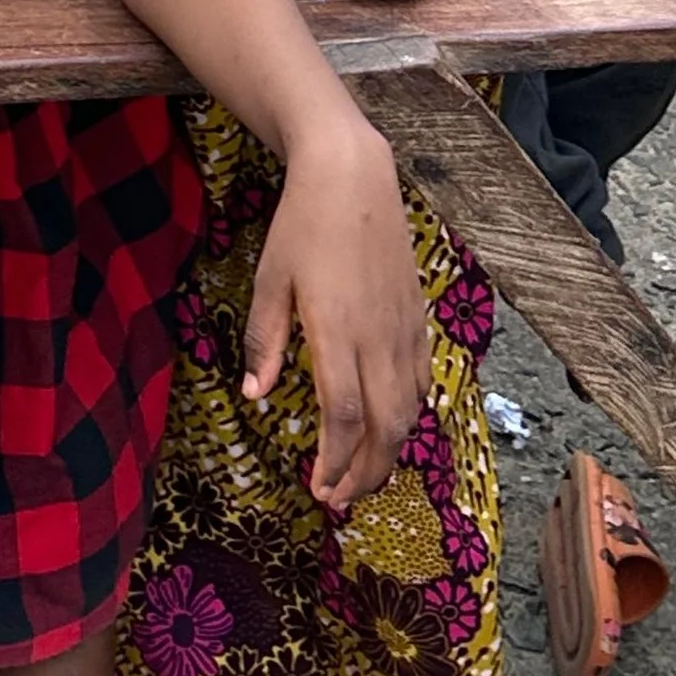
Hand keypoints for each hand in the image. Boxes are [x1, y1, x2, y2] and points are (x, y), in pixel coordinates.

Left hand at [243, 113, 427, 514]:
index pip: (345, 416)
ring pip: (410, 411)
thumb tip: (253, 395)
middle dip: (366, 473)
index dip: (335, 460)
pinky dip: (409, 415)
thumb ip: (266, 340)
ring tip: (363, 476)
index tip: (318, 488)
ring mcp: (405, 329)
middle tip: (340, 499)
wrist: (354, 176)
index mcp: (338, 331)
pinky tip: (391, 427)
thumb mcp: (270, 278)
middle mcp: (379, 338)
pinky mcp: (418, 318)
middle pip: (386, 428)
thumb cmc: (302, 224)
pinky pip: (422, 381)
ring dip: (390, 452)